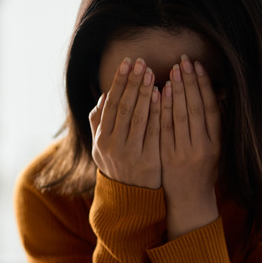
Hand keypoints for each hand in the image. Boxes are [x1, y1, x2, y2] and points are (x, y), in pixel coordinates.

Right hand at [89, 58, 161, 188]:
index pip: (110, 104)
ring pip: (137, 117)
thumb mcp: (101, 148)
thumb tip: (104, 96)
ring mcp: (130, 153)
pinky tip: (162, 95)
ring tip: (152, 73)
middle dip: (132, 82)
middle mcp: (112, 145)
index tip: (127, 63)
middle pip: (123, 107)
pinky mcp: (148, 160)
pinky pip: (153, 131)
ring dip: (144, 93)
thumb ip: (99, 122)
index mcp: (101, 139)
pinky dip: (156, 111)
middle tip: (141, 62)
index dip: (119, 82)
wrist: (130, 200)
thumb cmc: (118, 167)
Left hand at [160, 55, 221, 239]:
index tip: (198, 66)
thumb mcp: (217, 147)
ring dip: (176, 91)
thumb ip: (217, 122)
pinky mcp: (166, 157)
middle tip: (183, 61)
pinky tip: (160, 92)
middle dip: (189, 82)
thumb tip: (219, 92)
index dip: (204, 85)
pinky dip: (162, 109)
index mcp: (216, 143)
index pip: (210, 108)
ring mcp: (183, 152)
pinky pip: (164, 129)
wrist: (190, 199)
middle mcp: (202, 147)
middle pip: (194, 108)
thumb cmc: (204, 169)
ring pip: (179, 116)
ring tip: (172, 71)